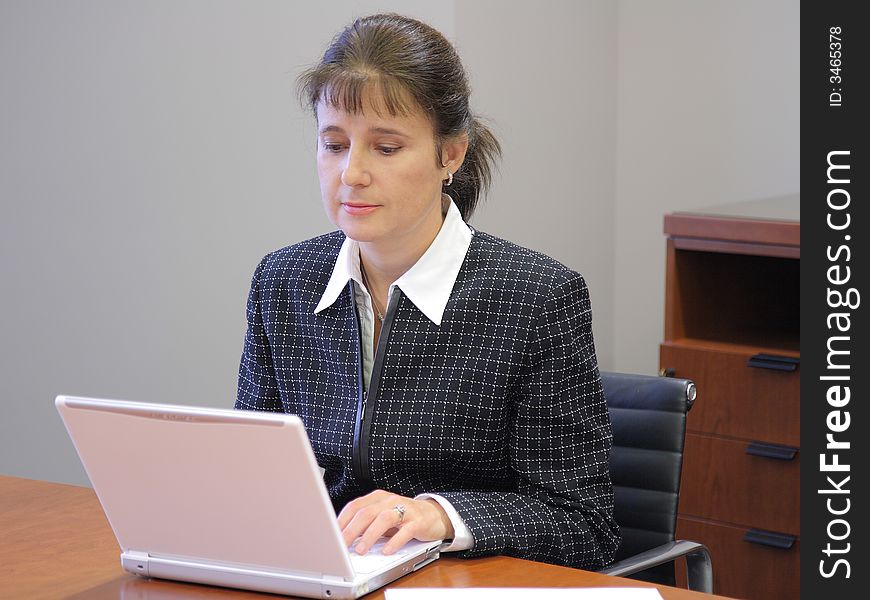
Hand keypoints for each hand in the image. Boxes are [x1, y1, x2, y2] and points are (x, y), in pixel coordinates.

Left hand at [337, 489, 453, 555]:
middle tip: (341, 545)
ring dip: (370, 535)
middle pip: (367, 513)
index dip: (342, 520)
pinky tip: (387, 551)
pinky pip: (405, 531)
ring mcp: (405, 510)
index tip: (331, 535)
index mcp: (378, 498)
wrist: (433, 514)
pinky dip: (394, 542)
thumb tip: (344, 538)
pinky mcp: (418, 521)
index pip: (355, 506)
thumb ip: (366, 524)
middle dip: (351, 530)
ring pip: (384, 519)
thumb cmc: (403, 517)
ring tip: (361, 550)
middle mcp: (390, 501)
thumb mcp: (382, 517)